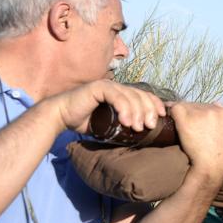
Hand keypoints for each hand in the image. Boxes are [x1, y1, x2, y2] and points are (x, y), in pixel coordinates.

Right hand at [46, 78, 164, 133]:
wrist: (61, 116)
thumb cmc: (85, 122)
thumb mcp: (110, 124)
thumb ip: (123, 126)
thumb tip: (141, 137)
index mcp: (122, 93)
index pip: (144, 95)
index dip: (155, 104)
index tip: (161, 117)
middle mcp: (117, 87)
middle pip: (141, 95)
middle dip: (149, 110)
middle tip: (150, 126)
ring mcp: (108, 85)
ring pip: (130, 96)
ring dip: (137, 112)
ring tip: (137, 127)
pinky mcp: (98, 87)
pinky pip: (116, 96)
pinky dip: (124, 108)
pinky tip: (126, 121)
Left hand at [171, 101, 222, 182]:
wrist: (212, 164)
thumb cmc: (220, 154)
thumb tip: (216, 103)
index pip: (208, 107)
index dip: (200, 116)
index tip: (197, 126)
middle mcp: (213, 109)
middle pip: (196, 106)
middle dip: (192, 115)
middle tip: (190, 130)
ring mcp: (199, 112)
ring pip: (186, 107)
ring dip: (183, 116)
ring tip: (184, 131)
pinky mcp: (186, 116)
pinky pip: (175, 109)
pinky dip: (172, 115)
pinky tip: (174, 124)